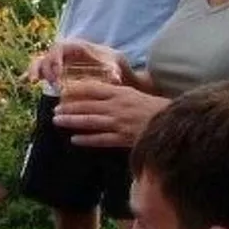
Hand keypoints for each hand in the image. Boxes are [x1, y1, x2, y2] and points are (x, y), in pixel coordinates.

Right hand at [26, 39, 126, 87]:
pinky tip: (23, 81)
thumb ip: (113, 69)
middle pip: (48, 55)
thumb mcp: (114, 64)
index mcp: (75, 46)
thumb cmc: (111, 62)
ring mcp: (57, 58)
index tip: (57, 76)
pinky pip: (39, 68)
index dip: (55, 61)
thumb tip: (116, 77)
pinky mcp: (54, 67)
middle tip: (51, 84)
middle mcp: (63, 50)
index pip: (60, 49)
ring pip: (41, 60)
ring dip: (35, 70)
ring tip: (32, 82)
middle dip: (46, 69)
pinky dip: (32, 73)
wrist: (109, 64)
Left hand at [53, 82, 169, 148]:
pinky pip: (101, 139)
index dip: (77, 90)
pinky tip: (74, 139)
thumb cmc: (154, 108)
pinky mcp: (123, 138)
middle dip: (69, 107)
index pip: (93, 89)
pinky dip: (87, 139)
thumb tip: (99, 92)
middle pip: (87, 106)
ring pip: (90, 121)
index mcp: (121, 93)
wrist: (173, 123)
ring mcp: (119, 123)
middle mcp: (117, 106)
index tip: (64, 91)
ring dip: (72, 121)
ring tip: (58, 120)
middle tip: (55, 108)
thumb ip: (117, 93)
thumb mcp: (135, 94)